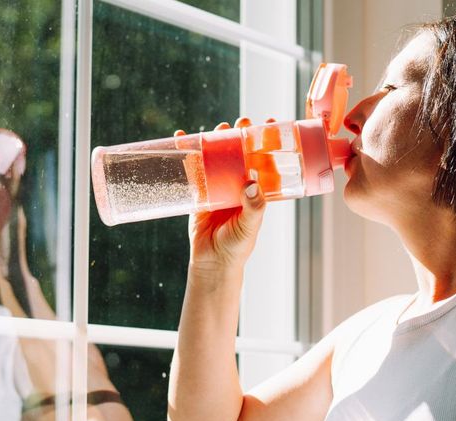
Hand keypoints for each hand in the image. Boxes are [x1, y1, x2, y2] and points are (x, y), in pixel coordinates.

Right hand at [175, 118, 266, 272]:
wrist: (212, 262)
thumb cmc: (237, 247)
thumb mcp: (249, 226)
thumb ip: (253, 207)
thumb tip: (252, 183)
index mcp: (257, 190)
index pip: (266, 160)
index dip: (269, 142)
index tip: (272, 123)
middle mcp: (239, 184)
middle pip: (241, 152)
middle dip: (242, 134)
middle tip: (242, 122)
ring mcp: (219, 185)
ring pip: (218, 156)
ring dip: (217, 139)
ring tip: (218, 126)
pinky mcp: (199, 190)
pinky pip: (194, 167)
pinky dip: (187, 152)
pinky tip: (182, 137)